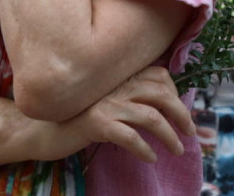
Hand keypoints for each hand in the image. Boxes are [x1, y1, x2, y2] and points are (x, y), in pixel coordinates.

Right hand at [56, 66, 194, 162]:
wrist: (43, 128)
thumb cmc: (78, 116)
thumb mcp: (107, 99)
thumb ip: (129, 94)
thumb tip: (163, 103)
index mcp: (119, 77)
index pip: (159, 75)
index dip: (175, 93)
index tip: (180, 113)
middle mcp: (115, 86)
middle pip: (161, 94)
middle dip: (181, 115)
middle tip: (190, 133)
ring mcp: (106, 104)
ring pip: (151, 117)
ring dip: (170, 136)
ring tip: (177, 150)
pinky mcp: (96, 124)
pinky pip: (130, 136)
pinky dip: (145, 148)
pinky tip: (151, 157)